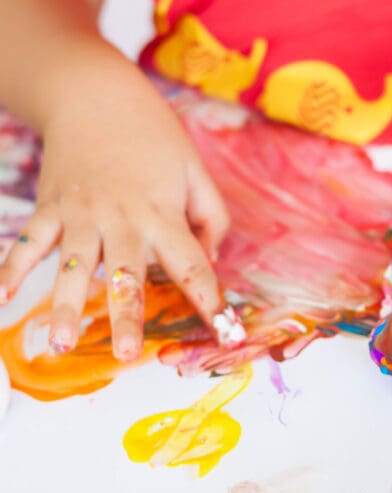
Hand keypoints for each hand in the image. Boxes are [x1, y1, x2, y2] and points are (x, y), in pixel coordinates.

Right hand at [0, 85, 229, 360]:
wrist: (95, 94)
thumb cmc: (154, 135)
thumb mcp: (195, 170)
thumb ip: (211, 216)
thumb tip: (211, 259)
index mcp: (163, 213)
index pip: (192, 265)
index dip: (211, 300)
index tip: (225, 332)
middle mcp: (121, 219)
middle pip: (126, 274)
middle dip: (127, 315)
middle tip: (128, 354)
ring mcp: (80, 214)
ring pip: (73, 266)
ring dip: (66, 305)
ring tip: (61, 342)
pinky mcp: (49, 206)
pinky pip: (30, 241)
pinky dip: (13, 268)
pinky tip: (3, 299)